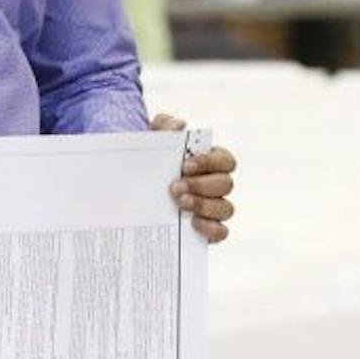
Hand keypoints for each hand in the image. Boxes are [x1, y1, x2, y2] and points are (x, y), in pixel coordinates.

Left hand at [152, 112, 236, 243]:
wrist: (133, 189)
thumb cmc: (151, 162)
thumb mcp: (153, 140)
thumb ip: (165, 126)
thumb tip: (180, 125)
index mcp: (211, 162)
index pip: (225, 160)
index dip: (209, 163)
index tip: (184, 165)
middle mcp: (217, 185)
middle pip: (226, 184)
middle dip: (201, 186)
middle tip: (174, 188)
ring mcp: (215, 208)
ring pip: (226, 208)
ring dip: (204, 206)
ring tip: (179, 204)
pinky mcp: (208, 229)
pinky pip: (221, 232)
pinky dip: (211, 229)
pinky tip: (192, 223)